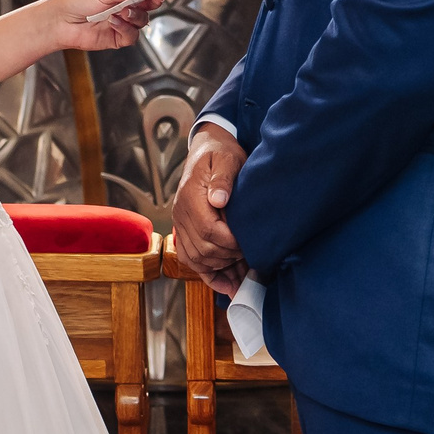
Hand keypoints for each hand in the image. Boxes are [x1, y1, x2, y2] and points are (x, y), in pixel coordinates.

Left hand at [38, 0, 172, 52]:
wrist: (60, 22)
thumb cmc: (76, 0)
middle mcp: (126, 3)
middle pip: (151, 1)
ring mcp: (124, 20)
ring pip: (144, 19)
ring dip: (134, 15)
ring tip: (120, 12)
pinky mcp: (119, 36)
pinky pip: (133, 35)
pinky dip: (125, 29)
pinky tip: (112, 23)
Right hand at [171, 121, 248, 296]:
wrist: (207, 149)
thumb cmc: (221, 153)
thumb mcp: (227, 158)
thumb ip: (223, 178)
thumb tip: (220, 200)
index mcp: (191, 197)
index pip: (208, 230)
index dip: (230, 243)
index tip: (250, 243)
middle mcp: (181, 214)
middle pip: (203, 249)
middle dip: (229, 258)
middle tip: (252, 257)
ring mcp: (181, 224)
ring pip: (196, 259)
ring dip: (221, 270)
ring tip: (244, 275)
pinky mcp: (185, 230)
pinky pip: (191, 259)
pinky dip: (209, 274)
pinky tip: (228, 284)